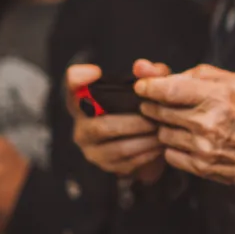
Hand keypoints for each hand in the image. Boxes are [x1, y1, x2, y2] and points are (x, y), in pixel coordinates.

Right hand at [67, 60, 168, 182]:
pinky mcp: (107, 166)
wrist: (146, 138)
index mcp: (85, 100)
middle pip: (102, 126)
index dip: (78, 79)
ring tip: (163, 131)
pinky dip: (148, 153)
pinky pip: (128, 163)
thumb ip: (149, 74)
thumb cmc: (141, 105)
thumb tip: (143, 67)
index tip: (96, 71)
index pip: (71, 85)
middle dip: (135, 122)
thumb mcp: (147, 87)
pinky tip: (161, 146)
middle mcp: (81, 125)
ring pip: (118, 147)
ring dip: (145, 139)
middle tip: (157, 117)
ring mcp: (91, 149)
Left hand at [137, 65, 234, 185]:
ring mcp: (203, 147)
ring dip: (168, 127)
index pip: (166, 89)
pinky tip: (194, 142)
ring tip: (190, 125)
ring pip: (161, 132)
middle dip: (156, 105)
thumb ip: (198, 73)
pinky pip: (169, 153)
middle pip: (158, 110)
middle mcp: (208, 122)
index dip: (148, 86)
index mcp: (219, 96)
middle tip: (170, 105)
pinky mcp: (200, 167)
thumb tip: (156, 70)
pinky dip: (176, 146)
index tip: (143, 86)